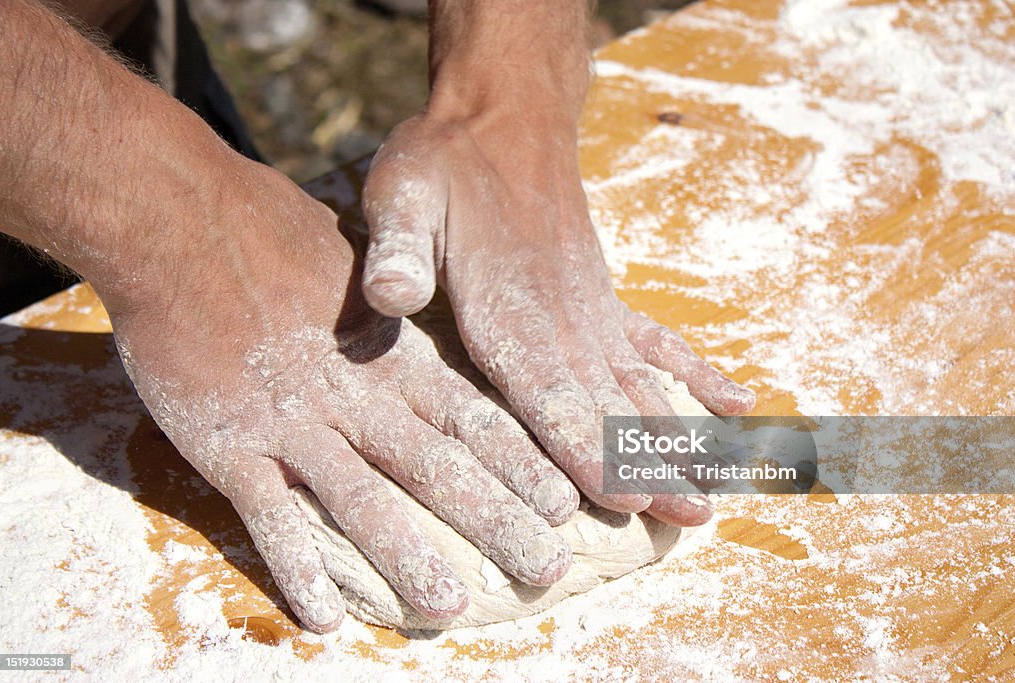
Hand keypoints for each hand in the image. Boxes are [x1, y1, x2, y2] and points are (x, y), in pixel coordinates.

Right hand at [101, 162, 577, 631]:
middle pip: (436, 468)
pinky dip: (295, 567)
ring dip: (407, 557)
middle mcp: (355, 396)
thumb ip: (397, 311)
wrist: (180, 222)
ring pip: (361, 501)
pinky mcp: (227, 445)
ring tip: (450, 607)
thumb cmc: (273, 234)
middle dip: (495, 521)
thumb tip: (431, 322)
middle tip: (547, 569)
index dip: (521, 465)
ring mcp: (292, 423)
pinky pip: (267, 517)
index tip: (568, 505)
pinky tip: (322, 618)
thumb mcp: (359, 266)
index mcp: (391, 355)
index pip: (472, 418)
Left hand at [360, 109, 754, 526]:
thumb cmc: (444, 161)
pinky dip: (696, 373)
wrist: (504, 114)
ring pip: (641, 386)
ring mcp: (592, 309)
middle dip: (648, 468)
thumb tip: (392, 296)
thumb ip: (399, 249)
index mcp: (509, 309)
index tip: (627, 498)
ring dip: (676, 439)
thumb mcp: (402, 194)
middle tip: (692, 522)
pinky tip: (735, 404)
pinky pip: (658, 340)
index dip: (586, 448)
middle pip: (608, 406)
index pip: (552, 393)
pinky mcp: (604, 296)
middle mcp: (563, 318)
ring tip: (714, 491)